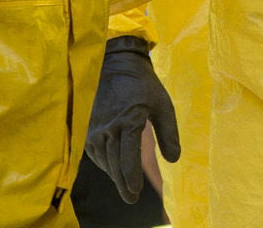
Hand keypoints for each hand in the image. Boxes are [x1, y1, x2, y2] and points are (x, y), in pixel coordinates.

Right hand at [86, 38, 179, 204]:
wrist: (115, 64)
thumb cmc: (143, 84)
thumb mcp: (162, 104)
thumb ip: (168, 133)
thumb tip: (174, 160)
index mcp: (129, 121)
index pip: (128, 158)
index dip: (131, 179)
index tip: (136, 193)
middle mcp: (108, 128)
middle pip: (115, 164)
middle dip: (123, 184)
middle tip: (131, 199)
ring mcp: (95, 128)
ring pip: (104, 160)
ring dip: (113, 175)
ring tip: (125, 188)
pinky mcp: (88, 127)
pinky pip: (95, 152)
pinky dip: (104, 163)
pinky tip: (113, 169)